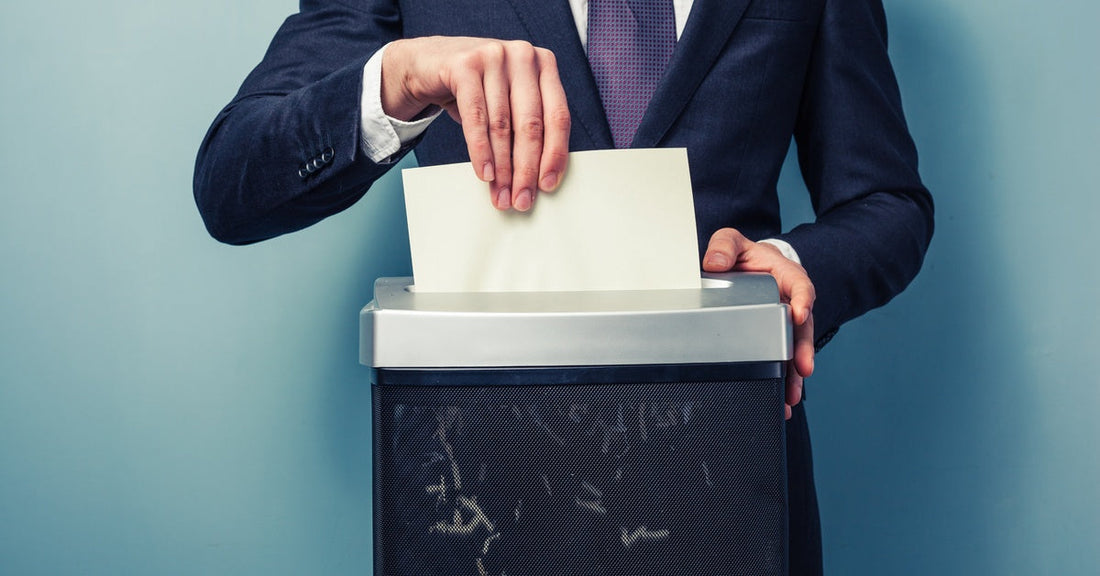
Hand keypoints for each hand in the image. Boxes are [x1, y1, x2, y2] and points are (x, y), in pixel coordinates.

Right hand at [381, 36, 570, 211]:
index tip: (547, 185)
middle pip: (530, 124)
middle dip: (525, 170)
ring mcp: (494, 56)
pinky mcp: (465, 64)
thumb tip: (535, 178)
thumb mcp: (509, 101)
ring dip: (502, 168)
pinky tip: (485, 173)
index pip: (557, 117)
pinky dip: (480, 151)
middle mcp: (523, 55)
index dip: (554, 155)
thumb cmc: (478, 88)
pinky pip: (475, 117)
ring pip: (501, 125)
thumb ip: (526, 127)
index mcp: (544, 64)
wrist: (430, 62)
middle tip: (521, 199)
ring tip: (500, 194)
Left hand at [702, 228, 814, 420]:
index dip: (802, 300)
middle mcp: (790, 302)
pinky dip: (782, 380)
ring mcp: (784, 323)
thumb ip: (724, 246)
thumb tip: (715, 262)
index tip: (799, 313)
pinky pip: (781, 360)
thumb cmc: (743, 256)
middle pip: (802, 327)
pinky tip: (781, 400)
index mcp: (786, 276)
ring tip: (792, 395)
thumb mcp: (732, 242)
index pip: (800, 286)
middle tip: (803, 368)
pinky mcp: (775, 339)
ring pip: (794, 350)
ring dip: (795, 374)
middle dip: (803, 349)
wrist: (746, 267)